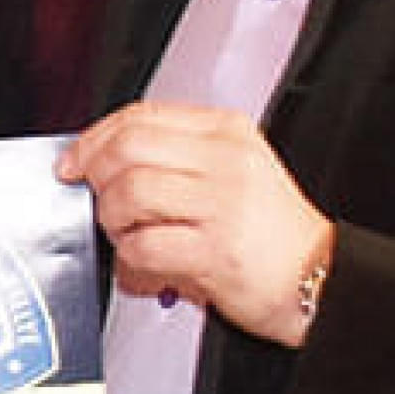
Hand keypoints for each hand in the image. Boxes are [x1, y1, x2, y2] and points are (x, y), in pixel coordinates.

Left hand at [60, 103, 335, 344]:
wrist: (320, 278)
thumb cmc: (270, 233)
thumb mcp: (232, 172)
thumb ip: (176, 157)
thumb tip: (101, 158)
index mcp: (226, 133)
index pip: (141, 115)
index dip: (94, 137)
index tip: (74, 159)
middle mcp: (225, 161)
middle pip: (127, 148)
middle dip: (94, 175)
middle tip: (93, 198)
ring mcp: (222, 204)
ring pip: (129, 192)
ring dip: (112, 219)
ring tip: (126, 234)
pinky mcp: (216, 251)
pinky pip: (142, 245)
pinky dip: (129, 256)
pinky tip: (143, 261)